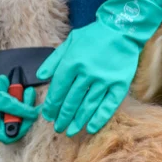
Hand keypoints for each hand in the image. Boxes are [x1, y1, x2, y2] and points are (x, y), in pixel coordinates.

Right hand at [0, 21, 39, 142]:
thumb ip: (14, 106)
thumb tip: (32, 114)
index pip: (12, 134)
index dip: (25, 124)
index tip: (32, 110)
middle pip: (12, 119)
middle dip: (18, 103)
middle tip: (26, 90)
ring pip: (7, 108)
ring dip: (8, 93)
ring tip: (1, 81)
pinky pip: (0, 101)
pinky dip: (1, 90)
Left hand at [38, 19, 141, 136]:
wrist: (122, 30)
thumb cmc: (93, 36)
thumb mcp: (70, 42)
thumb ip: (54, 60)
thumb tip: (39, 76)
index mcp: (72, 62)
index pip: (58, 90)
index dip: (52, 105)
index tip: (48, 116)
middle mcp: (87, 73)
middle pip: (71, 101)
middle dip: (62, 117)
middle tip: (58, 128)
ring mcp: (104, 80)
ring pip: (88, 106)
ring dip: (78, 121)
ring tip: (71, 131)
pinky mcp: (119, 85)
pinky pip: (108, 106)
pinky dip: (99, 119)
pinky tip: (91, 128)